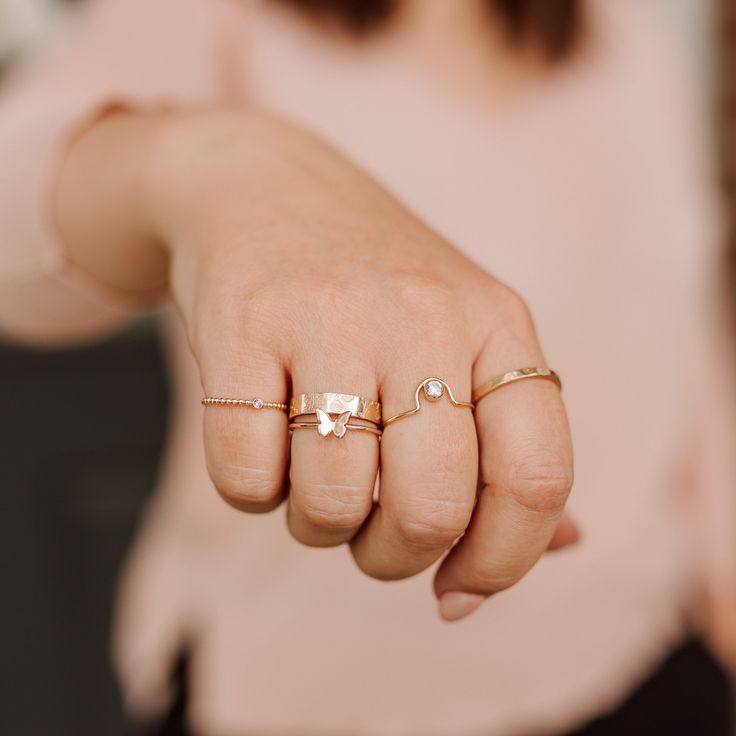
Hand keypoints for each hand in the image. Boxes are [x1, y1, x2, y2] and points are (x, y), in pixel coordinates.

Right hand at [57, 108, 575, 616]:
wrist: (263, 186)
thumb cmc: (373, 288)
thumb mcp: (464, 336)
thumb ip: (513, 441)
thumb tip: (565, 547)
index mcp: (498, 324)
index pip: (537, 477)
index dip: (504, 562)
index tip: (457, 591)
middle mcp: (425, 316)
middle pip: (431, 508)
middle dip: (395, 557)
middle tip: (370, 534)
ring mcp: (330, 317)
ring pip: (331, 505)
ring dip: (318, 525)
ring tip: (313, 474)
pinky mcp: (241, 324)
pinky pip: (245, 477)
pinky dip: (250, 490)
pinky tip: (262, 440)